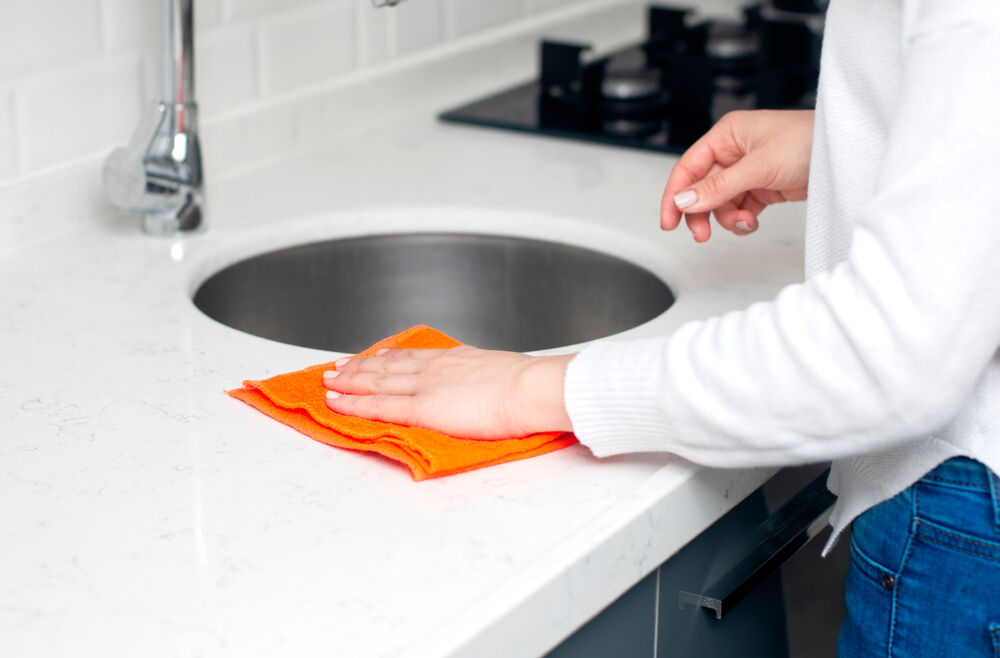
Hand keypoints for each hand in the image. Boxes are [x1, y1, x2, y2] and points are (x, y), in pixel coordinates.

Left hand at [323, 346, 574, 438]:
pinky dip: (352, 403)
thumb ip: (487, 380)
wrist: (531, 389)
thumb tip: (490, 387)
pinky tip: (336, 402)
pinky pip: (377, 405)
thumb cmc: (529, 387)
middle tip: (338, 367)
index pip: (413, 357)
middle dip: (359, 367)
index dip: (389, 357)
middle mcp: (435, 368)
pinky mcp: (420, 408)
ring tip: (329, 381)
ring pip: (375, 381)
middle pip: (387, 366)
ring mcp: (424, 386)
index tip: (373, 357)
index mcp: (457, 359)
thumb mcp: (504, 373)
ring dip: (348, 381)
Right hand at [662, 109, 813, 241]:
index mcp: (727, 135)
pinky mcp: (763, 186)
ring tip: (747, 223)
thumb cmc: (808, 142)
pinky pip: (741, 207)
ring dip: (729, 218)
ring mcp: (748, 170)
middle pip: (702, 188)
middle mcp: (734, 151)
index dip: (675, 195)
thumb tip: (683, 201)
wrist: (846, 152)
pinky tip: (755, 221)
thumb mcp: (757, 167)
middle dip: (702, 213)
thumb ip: (717, 187)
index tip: (669, 222)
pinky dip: (744, 219)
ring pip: (721, 202)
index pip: (689, 167)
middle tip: (702, 235)